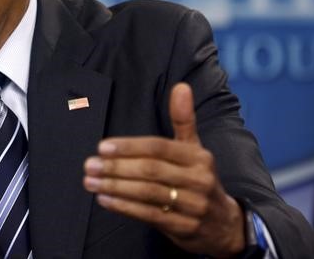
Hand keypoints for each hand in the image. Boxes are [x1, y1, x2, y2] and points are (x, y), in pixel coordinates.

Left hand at [82, 83, 245, 256]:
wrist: (224, 225)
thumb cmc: (199, 178)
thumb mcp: (195, 148)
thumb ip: (183, 119)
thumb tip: (181, 86)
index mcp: (198, 156)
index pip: (158, 148)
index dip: (129, 147)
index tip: (102, 147)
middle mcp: (198, 179)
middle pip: (151, 170)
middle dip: (116, 167)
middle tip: (90, 165)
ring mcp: (193, 205)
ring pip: (148, 193)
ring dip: (115, 187)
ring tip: (90, 182)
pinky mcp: (184, 227)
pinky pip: (150, 215)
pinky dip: (124, 207)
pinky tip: (105, 200)